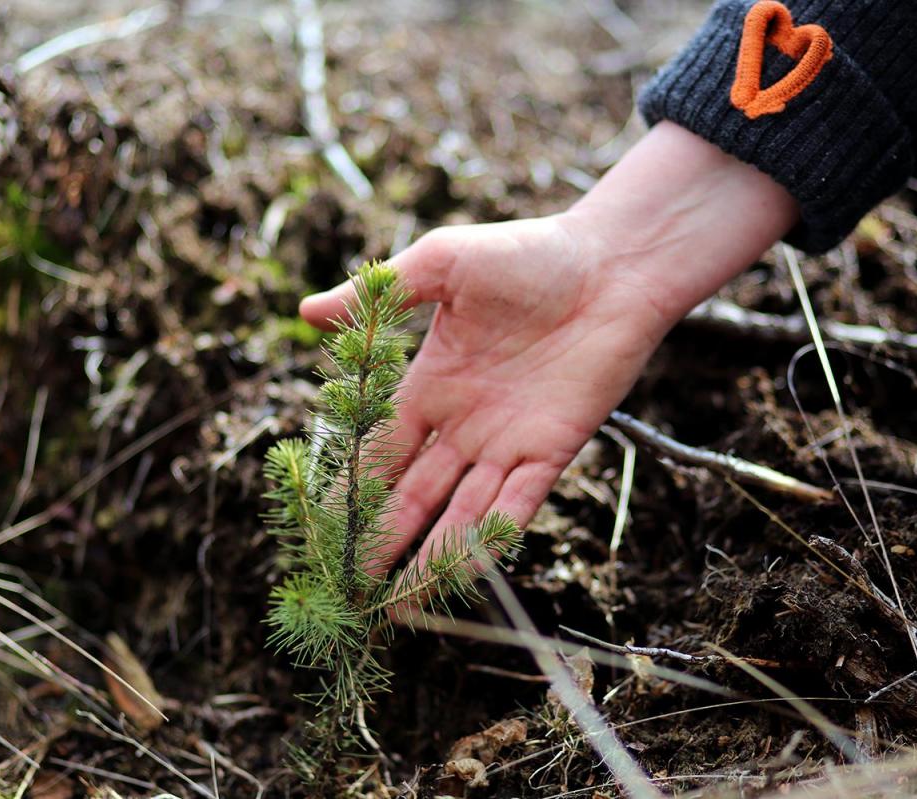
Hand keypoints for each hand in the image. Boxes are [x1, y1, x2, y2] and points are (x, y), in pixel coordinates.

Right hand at [300, 122, 797, 574]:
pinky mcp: (553, 450)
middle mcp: (464, 425)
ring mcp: (507, 442)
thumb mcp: (439, 266)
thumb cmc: (526, 254)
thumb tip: (304, 313)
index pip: (379, 453)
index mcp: (430, 386)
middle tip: (349, 590)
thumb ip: (377, 296)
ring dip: (429, 559)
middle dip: (381, 542)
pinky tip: (458, 575)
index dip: (351, 494)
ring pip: (459, 513)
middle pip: (412, 496)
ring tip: (395, 606)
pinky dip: (487, 540)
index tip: (321, 532)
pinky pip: (516, 505)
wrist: (612, 264)